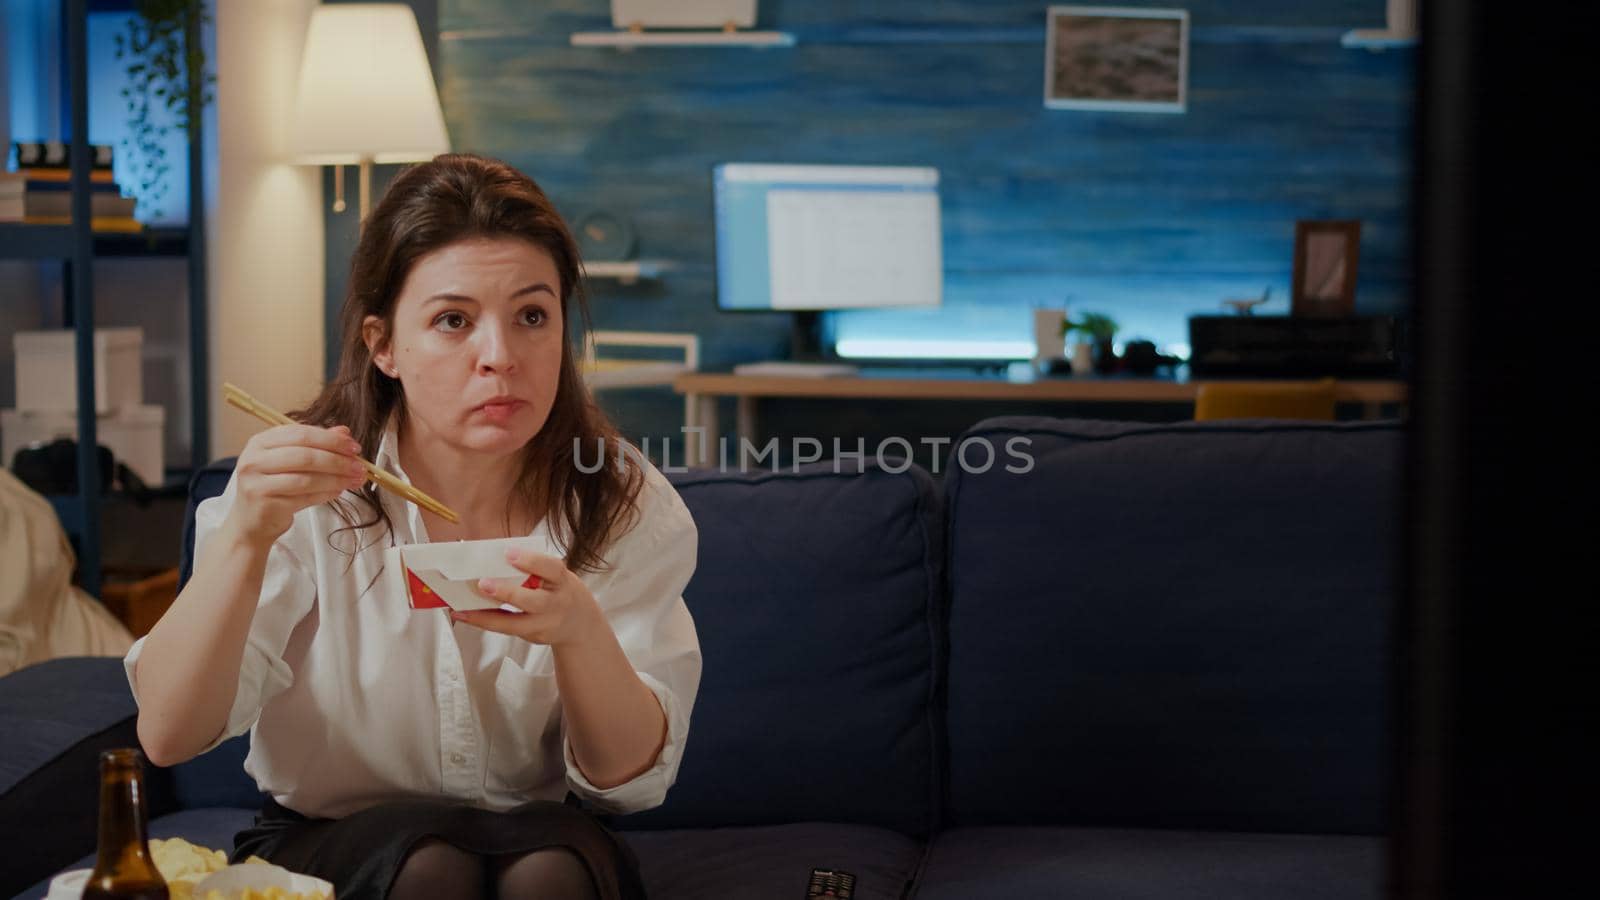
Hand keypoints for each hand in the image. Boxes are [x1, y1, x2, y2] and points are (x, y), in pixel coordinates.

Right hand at [223, 423, 366, 547]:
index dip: (331, 439)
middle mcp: (254, 459)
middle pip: (305, 455)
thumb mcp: (292, 461)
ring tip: (354, 480)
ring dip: (336, 479)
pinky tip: (338, 491)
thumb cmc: (274, 487)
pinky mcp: (265, 504)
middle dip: (337, 460)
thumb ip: (316, 444)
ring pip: (306, 478)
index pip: (301, 433)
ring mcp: (256, 483)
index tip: (354, 447)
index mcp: (261, 441)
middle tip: (359, 466)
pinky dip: (325, 494)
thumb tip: (345, 431)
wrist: (252, 522)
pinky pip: (304, 497)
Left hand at [451, 549, 605, 647]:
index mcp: (563, 582)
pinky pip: (507, 630)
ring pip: (514, 624)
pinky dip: (485, 622)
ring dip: (486, 616)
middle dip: (507, 594)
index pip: (551, 569)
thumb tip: (496, 558)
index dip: (531, 561)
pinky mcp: (533, 638)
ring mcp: (545, 625)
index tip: (509, 553)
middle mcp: (557, 605)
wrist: (580, 624)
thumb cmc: (561, 591)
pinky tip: (466, 616)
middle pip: (534, 602)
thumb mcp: (557, 576)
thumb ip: (535, 569)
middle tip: (483, 583)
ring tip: (462, 610)